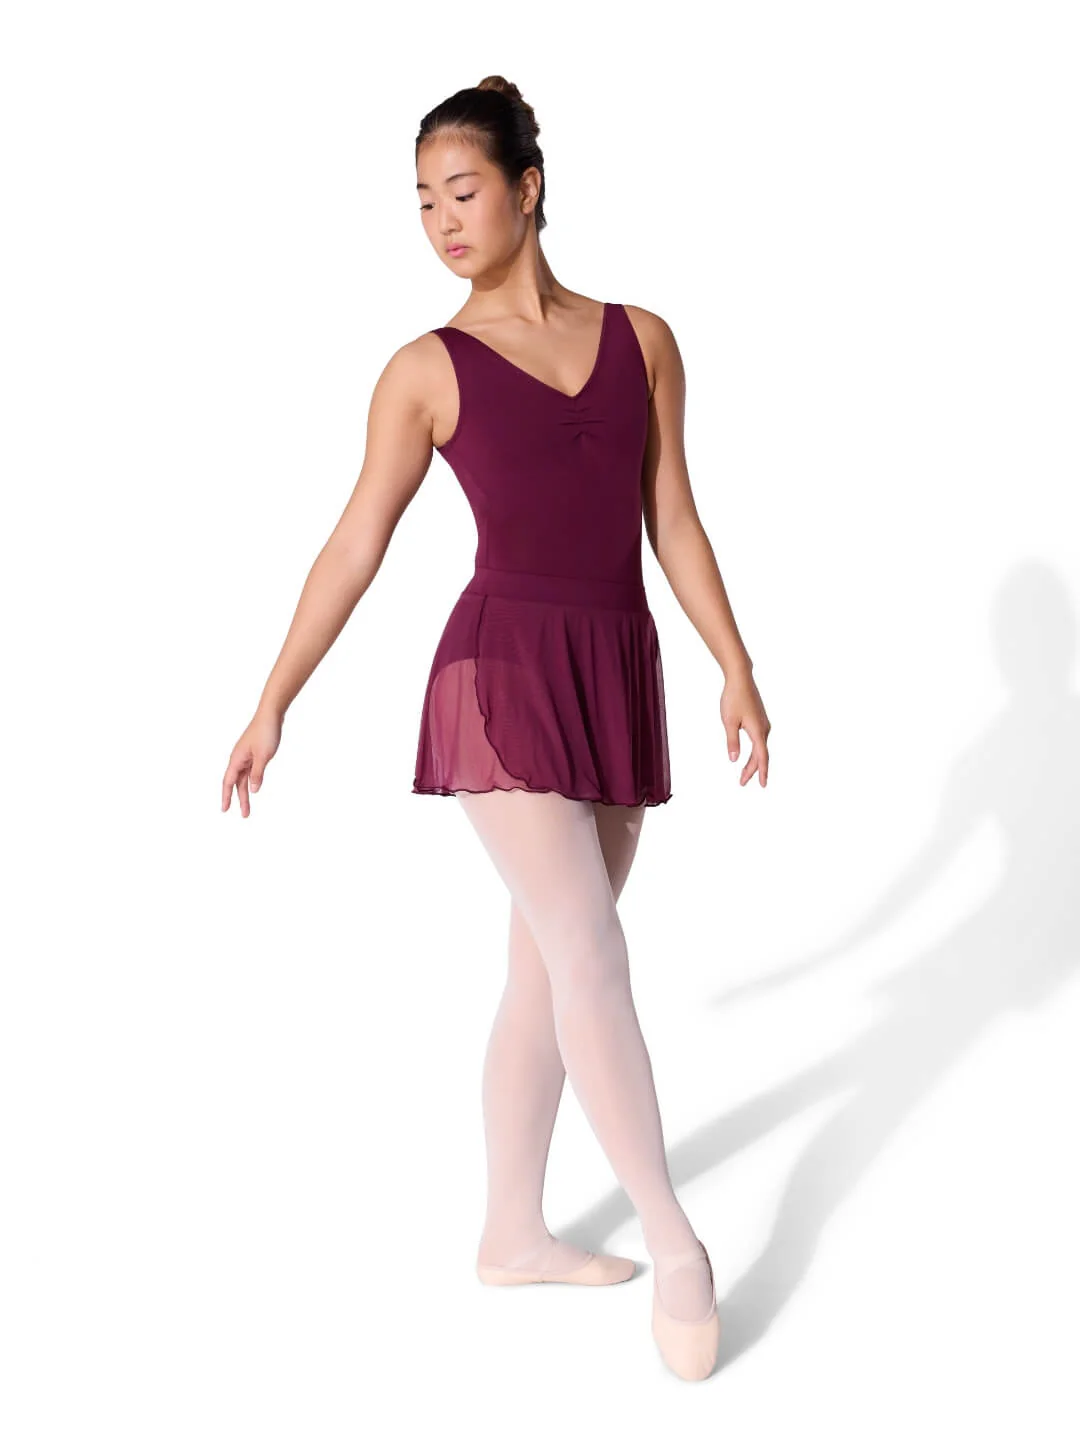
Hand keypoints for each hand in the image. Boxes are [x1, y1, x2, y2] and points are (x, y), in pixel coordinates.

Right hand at [221, 706, 282, 816]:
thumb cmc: (266, 732)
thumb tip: (253, 791)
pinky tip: (254, 787)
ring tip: (248, 807)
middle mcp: (239, 759)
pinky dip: (251, 781)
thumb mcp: (263, 756)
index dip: (226, 797)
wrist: (271, 714)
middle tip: (245, 815)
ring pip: (243, 778)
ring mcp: (246, 756)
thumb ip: (257, 774)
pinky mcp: (254, 753)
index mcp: (237, 759)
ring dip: (246, 792)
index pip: (228, 782)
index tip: (224, 810)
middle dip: (239, 799)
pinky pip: (249, 771)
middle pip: (236, 783)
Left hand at [721, 670, 769, 786]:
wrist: (740, 678)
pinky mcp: (760, 719)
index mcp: (758, 731)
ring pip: (760, 748)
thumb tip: (733, 760)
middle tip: (742, 782)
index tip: (761, 785)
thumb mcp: (729, 722)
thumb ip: (732, 742)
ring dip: (753, 761)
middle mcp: (764, 728)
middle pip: (760, 755)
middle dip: (752, 770)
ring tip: (744, 773)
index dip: (761, 772)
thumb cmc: (733, 698)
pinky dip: (755, 751)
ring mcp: (763, 724)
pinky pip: (760, 740)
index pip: (761, 757)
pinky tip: (751, 754)